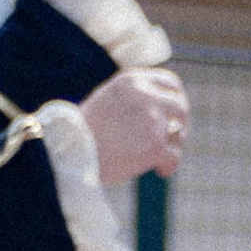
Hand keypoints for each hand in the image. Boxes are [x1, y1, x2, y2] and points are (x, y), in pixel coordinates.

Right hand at [81, 67, 187, 184]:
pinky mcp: (155, 144)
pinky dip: (167, 166)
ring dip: (173, 145)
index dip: (177, 99)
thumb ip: (134, 99)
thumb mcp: (108, 101)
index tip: (174, 116)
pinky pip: (174, 156)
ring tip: (156, 156)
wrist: (70, 153)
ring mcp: (151, 118)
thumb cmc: (85, 132)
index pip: (170, 82)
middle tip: (172, 140)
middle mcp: (144, 94)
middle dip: (180, 124)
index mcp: (131, 80)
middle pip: (180, 106)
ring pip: (180, 131)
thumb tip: (166, 112)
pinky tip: (157, 170)